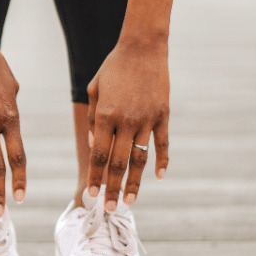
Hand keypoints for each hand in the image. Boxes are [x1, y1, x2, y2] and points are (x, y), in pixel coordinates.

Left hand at [86, 40, 169, 210]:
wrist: (143, 48)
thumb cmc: (113, 68)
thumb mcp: (94, 89)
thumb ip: (92, 119)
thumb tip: (94, 145)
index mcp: (105, 115)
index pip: (99, 154)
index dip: (96, 177)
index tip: (91, 194)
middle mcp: (126, 120)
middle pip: (118, 163)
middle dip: (113, 188)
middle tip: (109, 208)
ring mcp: (147, 119)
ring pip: (140, 158)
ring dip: (135, 182)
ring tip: (130, 201)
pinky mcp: (163, 115)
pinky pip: (163, 144)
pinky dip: (162, 162)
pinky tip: (159, 177)